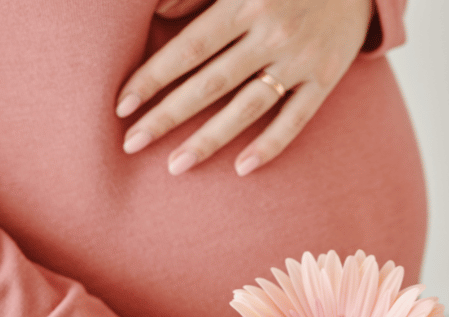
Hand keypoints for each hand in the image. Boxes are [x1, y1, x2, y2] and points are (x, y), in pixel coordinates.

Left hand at [117, 0, 373, 175]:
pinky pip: (296, 118)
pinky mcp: (326, 77)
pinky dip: (270, 144)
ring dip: (209, 139)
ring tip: (175, 166)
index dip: (152, 78)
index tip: (121, 106)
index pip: (189, 48)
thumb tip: (158, 12)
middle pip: (210, 83)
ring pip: (247, 106)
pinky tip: (243, 168)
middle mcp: (271, 33)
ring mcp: (300, 59)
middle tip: (131, 144)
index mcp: (245, 3)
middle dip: (167, 115)